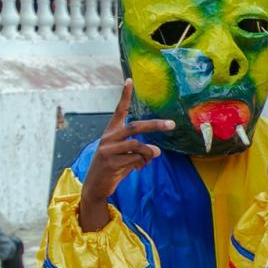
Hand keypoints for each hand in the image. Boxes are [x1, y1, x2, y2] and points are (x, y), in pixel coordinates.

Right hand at [78, 79, 173, 230]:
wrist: (95, 187)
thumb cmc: (112, 169)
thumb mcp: (126, 157)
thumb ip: (140, 151)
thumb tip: (156, 151)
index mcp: (111, 132)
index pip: (119, 111)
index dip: (125, 96)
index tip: (130, 80)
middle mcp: (108, 138)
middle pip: (135, 126)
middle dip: (155, 125)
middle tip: (172, 124)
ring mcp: (107, 149)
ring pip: (138, 145)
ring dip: (149, 153)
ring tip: (151, 158)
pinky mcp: (109, 162)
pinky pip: (134, 159)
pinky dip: (141, 164)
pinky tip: (138, 169)